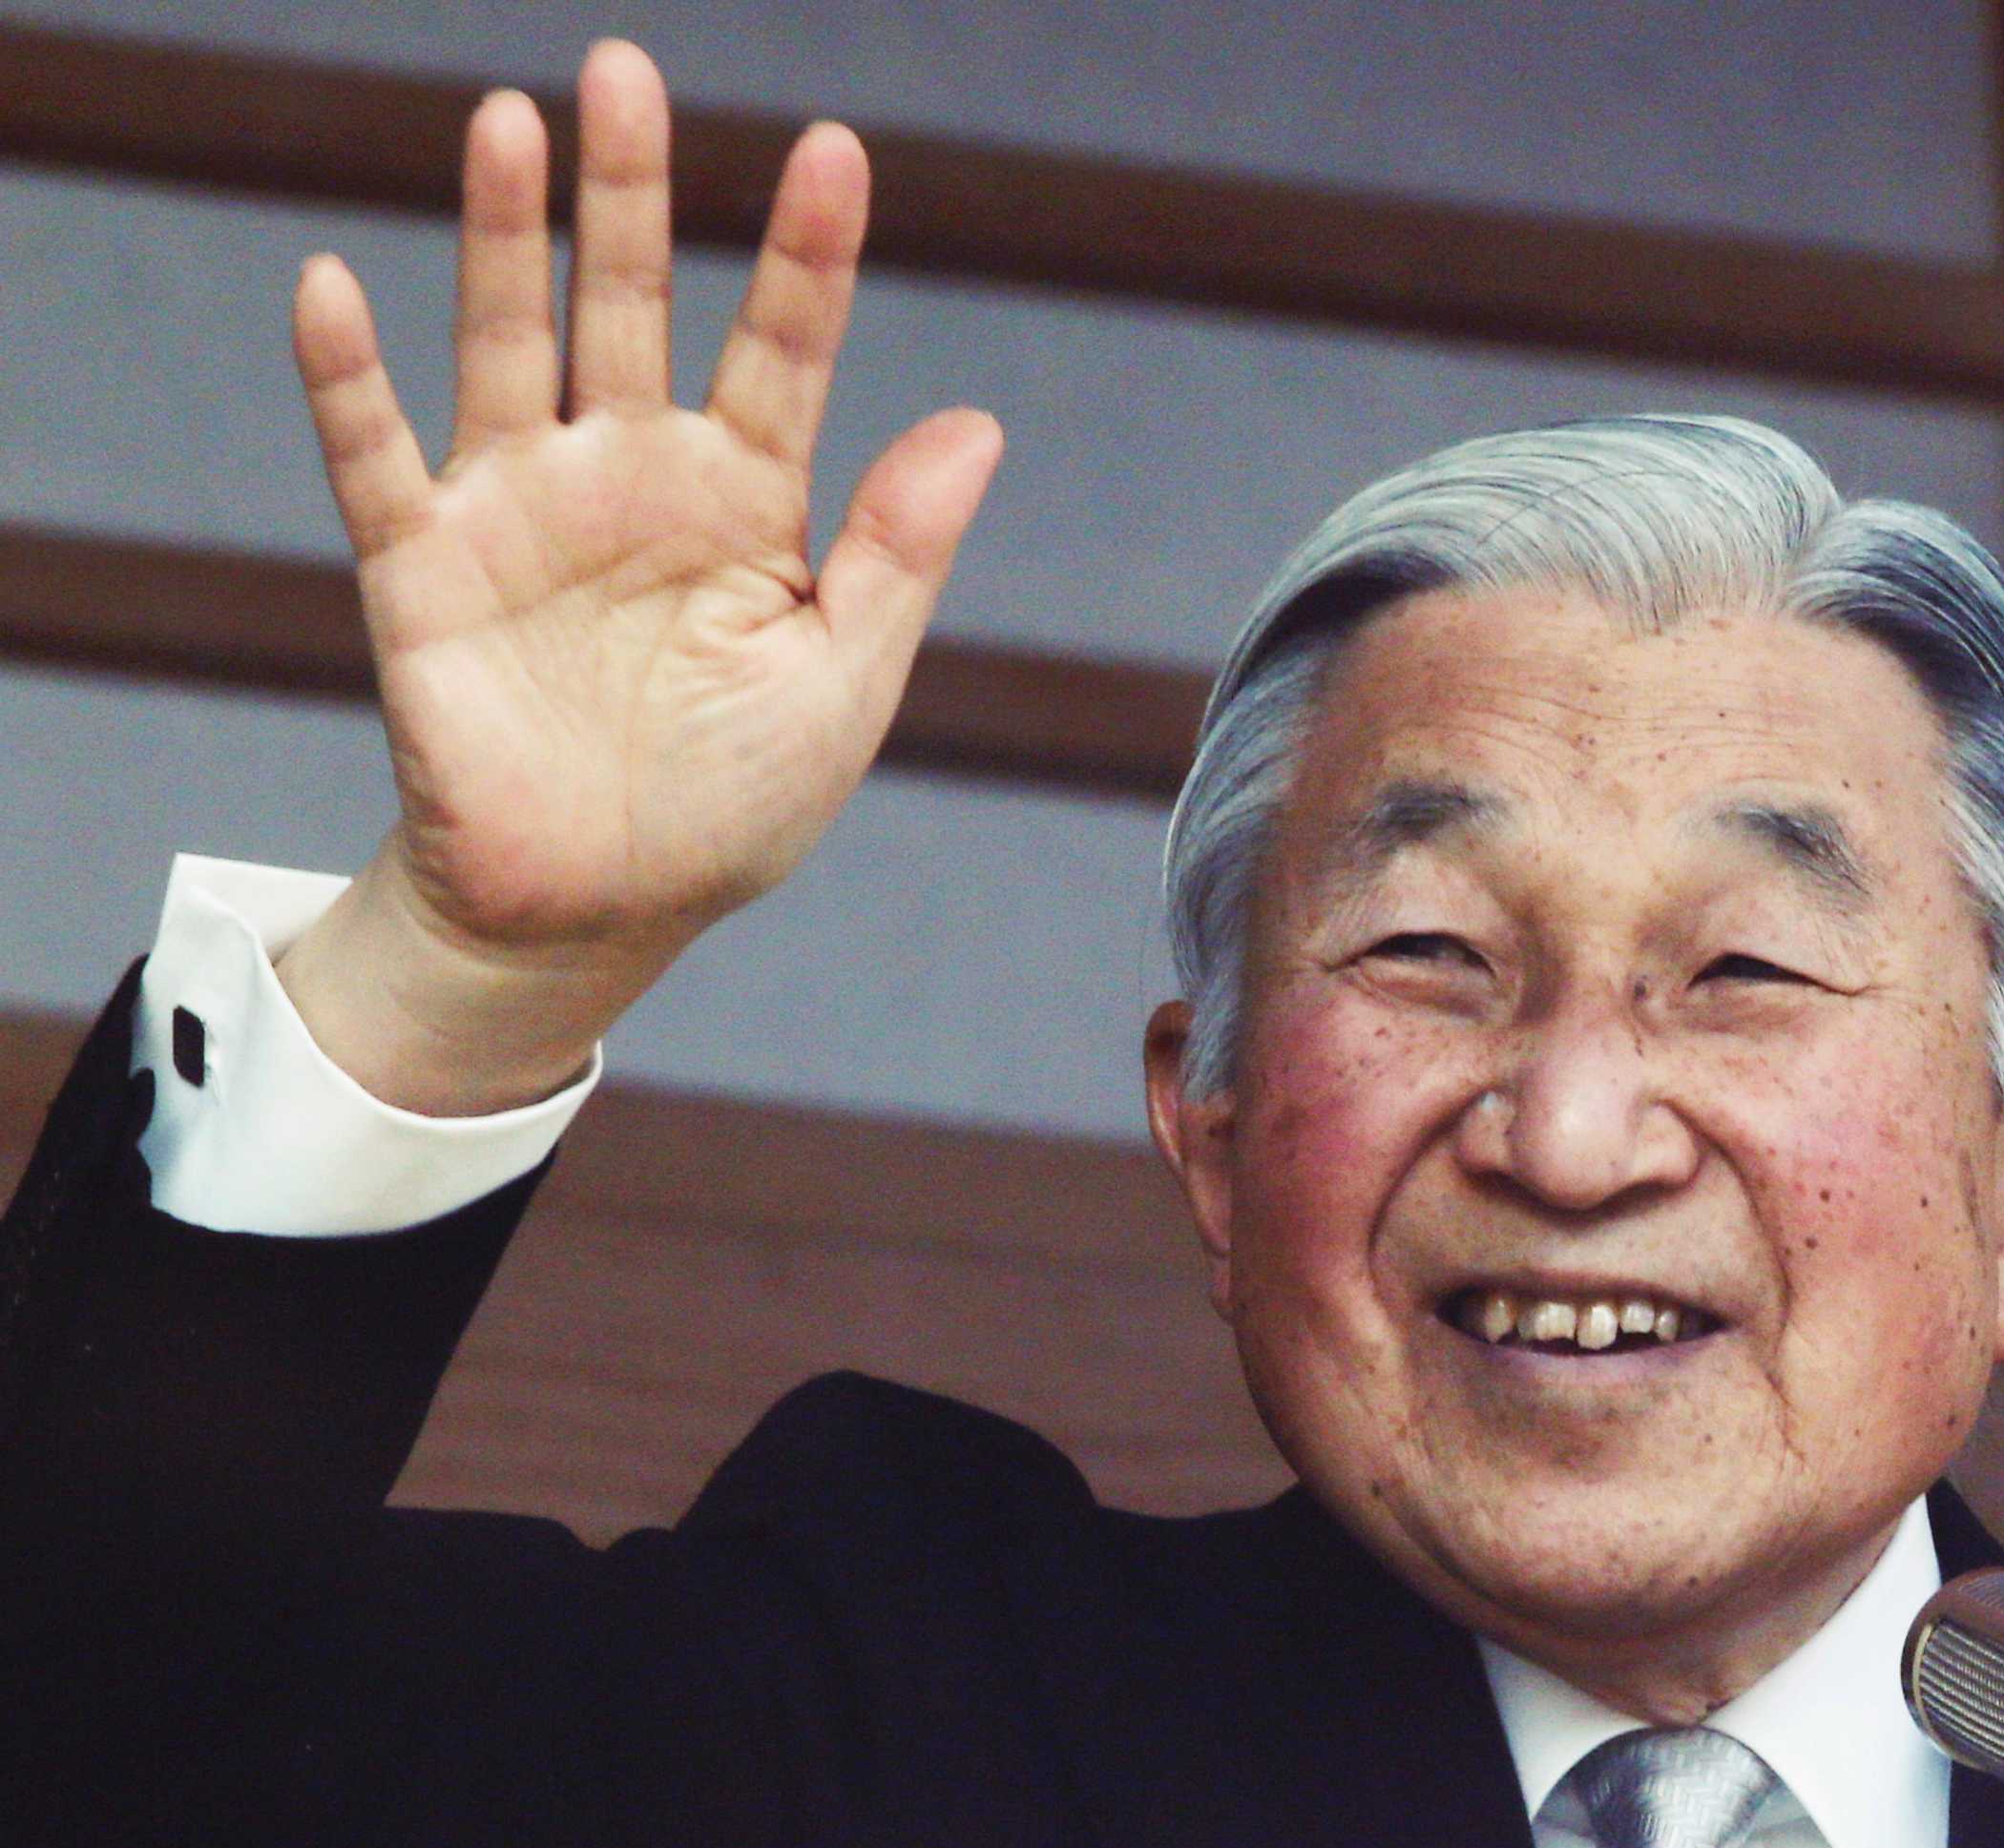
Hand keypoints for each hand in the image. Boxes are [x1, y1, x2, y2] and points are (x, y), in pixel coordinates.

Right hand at [275, 41, 1002, 1113]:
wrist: (600, 915)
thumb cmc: (733, 805)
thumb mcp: (844, 684)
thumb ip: (898, 554)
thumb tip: (980, 420)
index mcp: (746, 502)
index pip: (782, 351)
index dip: (807, 257)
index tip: (836, 152)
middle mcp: (632, 479)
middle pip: (629, 305)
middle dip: (629, 193)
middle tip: (628, 69)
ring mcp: (523, 513)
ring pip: (509, 344)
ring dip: (501, 237)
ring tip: (508, 121)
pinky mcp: (425, 573)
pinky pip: (375, 460)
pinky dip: (348, 380)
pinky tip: (330, 287)